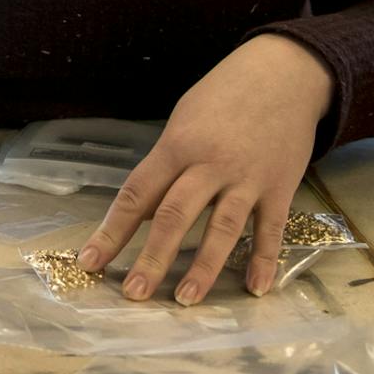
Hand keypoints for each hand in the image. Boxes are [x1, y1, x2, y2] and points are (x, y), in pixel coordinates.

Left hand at [75, 35, 333, 303]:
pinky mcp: (280, 187)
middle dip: (152, 258)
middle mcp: (209, 164)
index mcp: (176, 146)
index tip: (90, 262)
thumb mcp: (183, 121)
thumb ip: (166, 166)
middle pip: (175, 215)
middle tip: (134, 293)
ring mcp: (247, 178)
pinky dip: (264, 261)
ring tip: (185, 300)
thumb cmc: (222, 97)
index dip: (112, 231)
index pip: (137, 194)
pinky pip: (270, 230)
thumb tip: (146, 212)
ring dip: (203, 267)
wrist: (283, 73)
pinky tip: (254, 289)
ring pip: (222, 228)